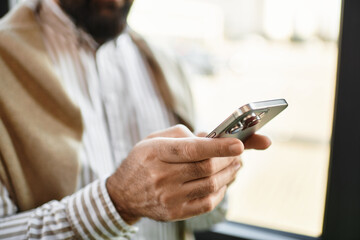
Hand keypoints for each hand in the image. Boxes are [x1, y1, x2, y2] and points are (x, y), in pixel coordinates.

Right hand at [106, 125, 245, 223]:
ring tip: (235, 165)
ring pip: (210, 186)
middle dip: (228, 159)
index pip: (191, 150)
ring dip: (228, 174)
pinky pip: (206, 203)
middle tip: (238, 153)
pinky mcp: (175, 212)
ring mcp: (168, 197)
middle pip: (205, 168)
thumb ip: (182, 134)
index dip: (218, 147)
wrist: (123, 193)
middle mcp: (162, 176)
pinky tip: (223, 182)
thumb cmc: (142, 161)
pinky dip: (220, 192)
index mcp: (156, 152)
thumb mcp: (154, 139)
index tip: (239, 144)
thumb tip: (211, 138)